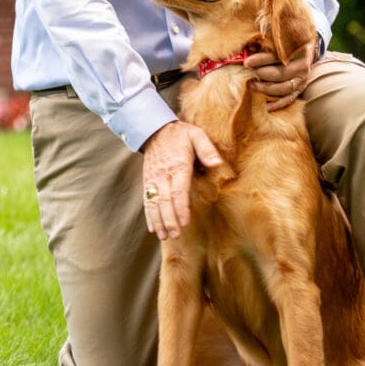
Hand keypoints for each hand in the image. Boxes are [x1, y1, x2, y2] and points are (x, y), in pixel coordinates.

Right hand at [141, 120, 221, 239]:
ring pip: (154, 203)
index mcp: (178, 165)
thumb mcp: (196, 135)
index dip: (181, 207)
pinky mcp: (147, 181)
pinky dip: (149, 215)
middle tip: (176, 235)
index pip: (178, 190)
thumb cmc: (180, 134)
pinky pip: (147, 200)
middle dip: (169, 219)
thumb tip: (217, 163)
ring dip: (158, 221)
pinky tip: (153, 228)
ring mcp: (153, 179)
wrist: (154, 129)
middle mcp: (163, 174)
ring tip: (164, 236)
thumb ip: (207, 149)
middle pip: (165, 200)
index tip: (185, 221)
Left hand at [244, 39, 317, 111]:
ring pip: (284, 88)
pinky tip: (265, 106)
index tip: (246, 62)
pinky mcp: (300, 90)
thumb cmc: (284, 42)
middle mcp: (302, 66)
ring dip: (267, 89)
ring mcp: (302, 80)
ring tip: (252, 86)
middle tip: (247, 76)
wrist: (302, 48)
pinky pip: (288, 99)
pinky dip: (277, 104)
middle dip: (262, 75)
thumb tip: (246, 46)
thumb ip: (264, 40)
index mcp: (297, 50)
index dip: (261, 60)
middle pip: (281, 74)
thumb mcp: (276, 37)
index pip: (277, 56)